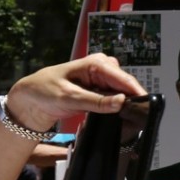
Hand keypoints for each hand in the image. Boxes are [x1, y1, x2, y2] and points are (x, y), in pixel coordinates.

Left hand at [4, 54, 145, 132]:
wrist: (32, 98)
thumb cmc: (46, 91)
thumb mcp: (70, 97)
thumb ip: (96, 101)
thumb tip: (122, 102)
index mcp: (96, 63)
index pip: (123, 78)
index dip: (137, 93)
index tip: (147, 107)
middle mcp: (103, 67)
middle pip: (126, 85)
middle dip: (133, 99)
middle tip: (141, 116)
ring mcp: (103, 78)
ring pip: (123, 92)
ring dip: (126, 103)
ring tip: (133, 116)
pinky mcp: (101, 88)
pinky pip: (116, 97)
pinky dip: (118, 106)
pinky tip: (122, 114)